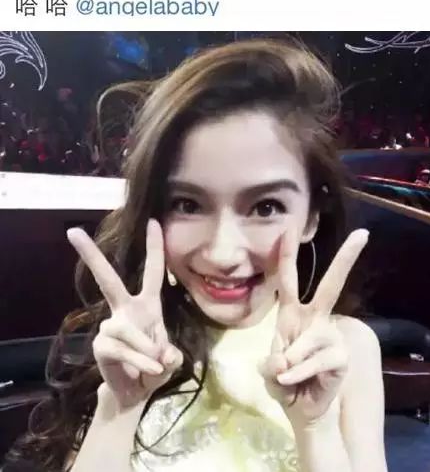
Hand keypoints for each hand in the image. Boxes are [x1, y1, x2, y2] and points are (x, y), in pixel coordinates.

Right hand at [67, 219, 182, 409]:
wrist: (136, 393)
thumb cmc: (155, 367)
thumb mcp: (171, 359)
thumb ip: (172, 354)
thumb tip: (162, 354)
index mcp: (147, 304)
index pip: (153, 271)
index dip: (154, 247)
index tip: (154, 221)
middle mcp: (125, 309)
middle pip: (107, 279)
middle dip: (91, 256)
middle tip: (73, 232)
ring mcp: (111, 326)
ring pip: (127, 330)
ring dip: (146, 350)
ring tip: (156, 366)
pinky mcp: (101, 345)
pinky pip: (120, 349)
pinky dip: (139, 361)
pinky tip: (148, 371)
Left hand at [260, 228, 368, 426]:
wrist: (302, 410)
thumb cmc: (284, 383)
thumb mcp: (268, 372)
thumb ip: (271, 365)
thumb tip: (283, 360)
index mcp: (291, 314)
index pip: (289, 279)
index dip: (287, 254)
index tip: (289, 227)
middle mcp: (314, 319)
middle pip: (331, 285)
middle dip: (346, 259)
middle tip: (362, 235)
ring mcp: (330, 336)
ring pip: (310, 339)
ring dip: (291, 360)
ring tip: (285, 376)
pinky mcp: (341, 355)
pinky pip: (317, 360)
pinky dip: (300, 373)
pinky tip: (294, 382)